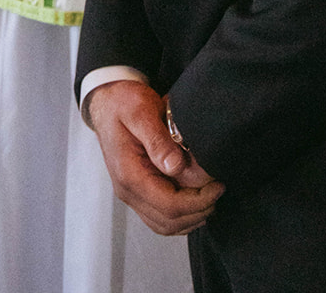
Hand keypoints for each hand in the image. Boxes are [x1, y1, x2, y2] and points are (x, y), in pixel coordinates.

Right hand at [87, 82, 223, 235]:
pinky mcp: (138, 190)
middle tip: (219, 192)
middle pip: (168, 222)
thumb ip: (157, 139)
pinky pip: (159, 216)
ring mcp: (132, 193)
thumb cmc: (122, 103)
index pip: (168, 205)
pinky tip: (196, 200)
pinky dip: (181, 214)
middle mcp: (128, 190)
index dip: (198, 202)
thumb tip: (175, 166)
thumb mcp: (140, 111)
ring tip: (211, 198)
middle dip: (198, 212)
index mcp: (129, 174)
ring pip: (164, 224)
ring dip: (191, 217)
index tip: (217, 186)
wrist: (106, 101)